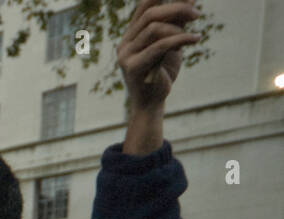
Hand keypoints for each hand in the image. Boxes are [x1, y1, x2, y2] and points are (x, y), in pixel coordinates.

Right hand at [118, 0, 198, 151]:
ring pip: (154, 29)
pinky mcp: (133, 67)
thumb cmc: (162, 73)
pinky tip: (195, 39)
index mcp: (131, 35)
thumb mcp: (171, 43)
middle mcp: (125, 43)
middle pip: (150, 15)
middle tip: (198, 14)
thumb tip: (190, 0)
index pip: (144, 6)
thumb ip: (177, 23)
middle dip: (177, 9)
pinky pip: (159, 46)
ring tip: (193, 36)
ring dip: (179, 29)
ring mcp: (126, 56)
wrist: (152, 103)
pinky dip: (181, 39)